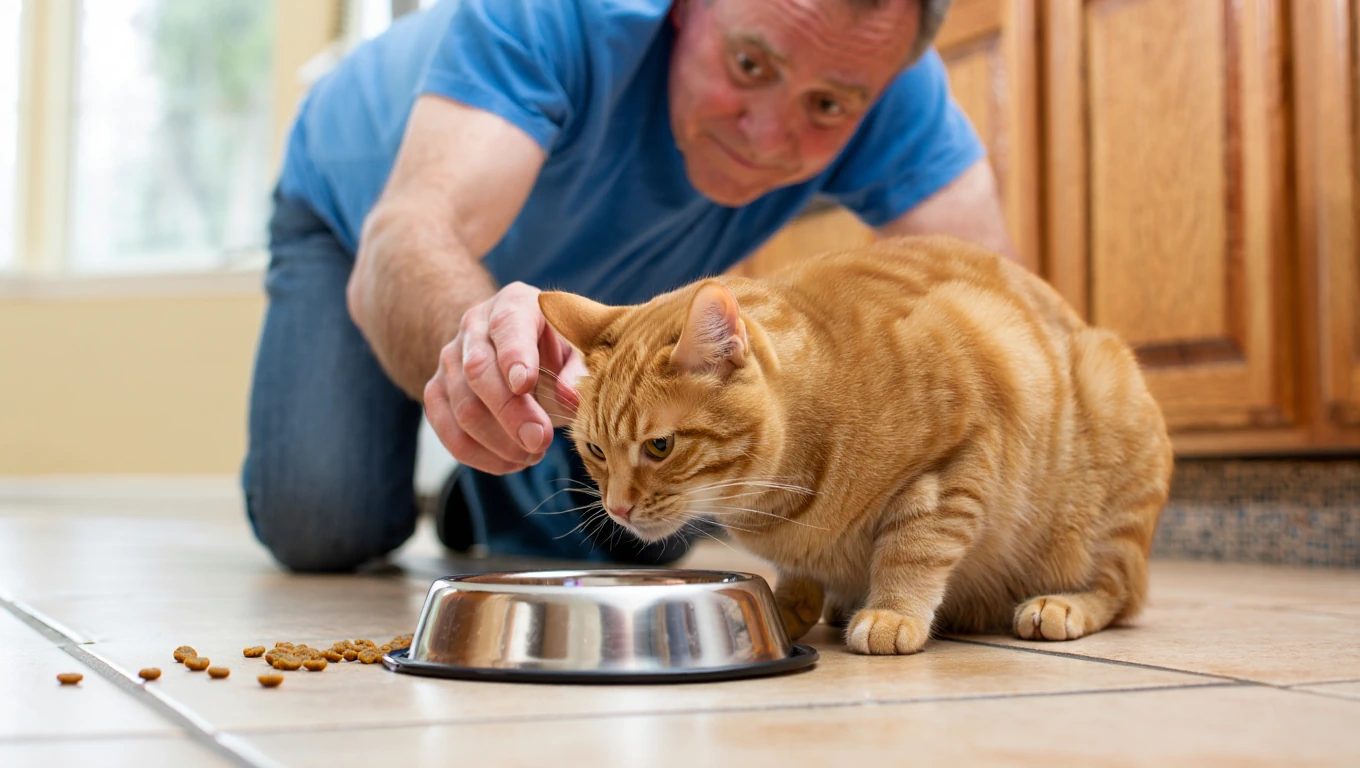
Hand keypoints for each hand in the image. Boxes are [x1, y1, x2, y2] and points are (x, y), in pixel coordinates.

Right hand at [424, 282, 584, 473]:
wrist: (516, 349)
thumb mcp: (578, 350)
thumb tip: (570, 399)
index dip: (514, 356)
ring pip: (462, 407)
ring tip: (534, 454)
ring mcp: (449, 359)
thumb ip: (579, 371)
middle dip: (510, 413)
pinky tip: (511, 462)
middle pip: (478, 371)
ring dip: (500, 442)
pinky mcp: (437, 392)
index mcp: (514, 304)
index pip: (508, 326)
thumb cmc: (557, 349)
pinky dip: (480, 456)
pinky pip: (449, 431)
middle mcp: (474, 326)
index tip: (525, 384)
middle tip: (540, 441)